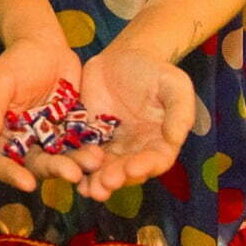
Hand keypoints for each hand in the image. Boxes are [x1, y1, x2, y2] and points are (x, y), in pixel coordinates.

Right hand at [0, 32, 89, 191]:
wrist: (47, 45)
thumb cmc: (18, 60)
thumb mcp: (1, 80)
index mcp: (3, 133)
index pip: (1, 162)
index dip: (12, 175)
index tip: (28, 183)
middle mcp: (27, 141)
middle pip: (37, 165)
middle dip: (55, 170)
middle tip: (73, 172)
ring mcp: (51, 138)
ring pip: (63, 159)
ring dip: (77, 163)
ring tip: (94, 159)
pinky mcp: (73, 131)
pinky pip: (81, 145)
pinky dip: (90, 150)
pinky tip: (102, 150)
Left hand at [73, 47, 195, 201]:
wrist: (124, 56)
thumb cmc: (155, 71)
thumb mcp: (174, 85)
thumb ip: (179, 111)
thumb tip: (174, 139)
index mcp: (159, 142)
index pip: (155, 160)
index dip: (144, 166)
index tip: (132, 169)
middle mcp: (134, 150)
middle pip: (126, 171)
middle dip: (115, 178)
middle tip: (104, 184)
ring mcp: (110, 145)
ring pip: (102, 168)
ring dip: (95, 180)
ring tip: (87, 189)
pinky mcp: (87, 135)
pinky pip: (80, 152)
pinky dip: (75, 163)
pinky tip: (66, 170)